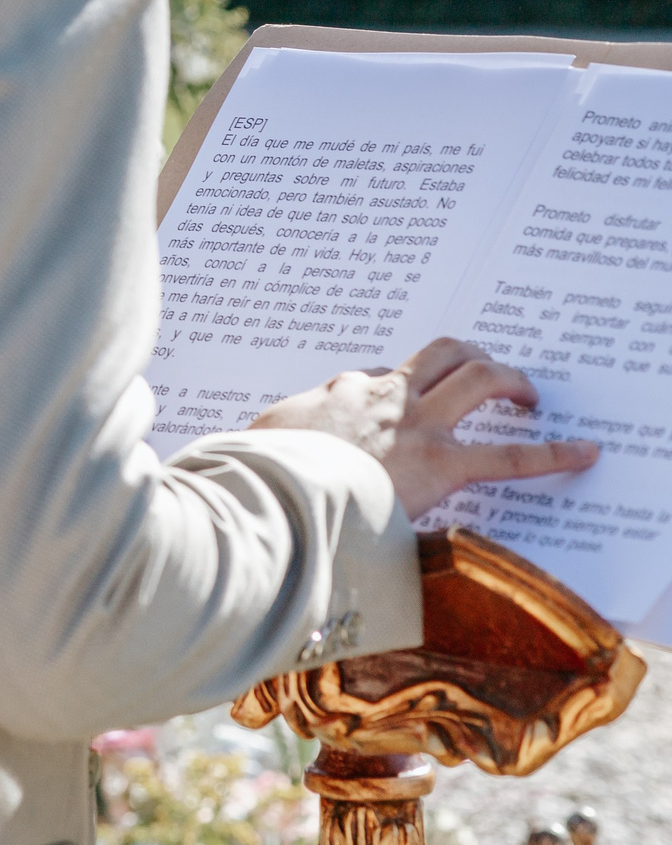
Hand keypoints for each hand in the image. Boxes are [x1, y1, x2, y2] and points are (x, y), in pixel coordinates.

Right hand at [250, 337, 599, 515]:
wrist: (277, 490)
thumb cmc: (263, 470)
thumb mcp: (262, 442)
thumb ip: (278, 436)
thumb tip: (269, 448)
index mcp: (339, 392)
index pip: (378, 374)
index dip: (399, 383)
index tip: (405, 400)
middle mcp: (382, 394)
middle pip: (439, 355)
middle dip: (471, 356)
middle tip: (489, 372)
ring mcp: (414, 423)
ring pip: (477, 377)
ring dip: (509, 379)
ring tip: (529, 394)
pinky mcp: (440, 462)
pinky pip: (508, 456)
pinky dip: (551, 452)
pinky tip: (582, 453)